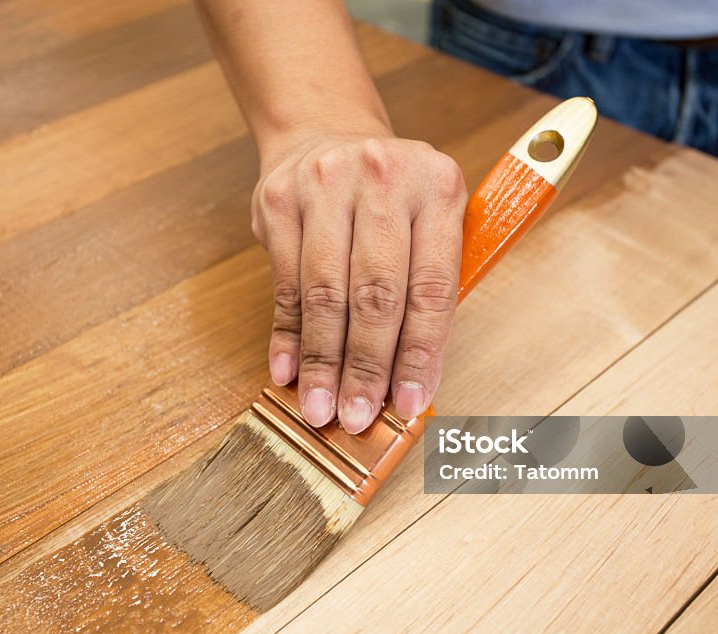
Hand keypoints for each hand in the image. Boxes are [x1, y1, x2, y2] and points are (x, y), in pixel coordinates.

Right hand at [252, 125, 466, 432]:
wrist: (325, 133)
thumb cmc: (388, 196)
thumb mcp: (427, 219)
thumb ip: (426, 287)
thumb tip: (410, 381)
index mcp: (438, 187)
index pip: (431, 286)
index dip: (420, 352)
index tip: (409, 402)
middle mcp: (383, 179)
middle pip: (376, 293)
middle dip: (367, 366)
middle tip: (358, 416)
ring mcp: (326, 186)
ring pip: (326, 293)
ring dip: (324, 360)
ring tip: (321, 407)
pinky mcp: (279, 201)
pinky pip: (285, 283)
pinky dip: (288, 335)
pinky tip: (289, 371)